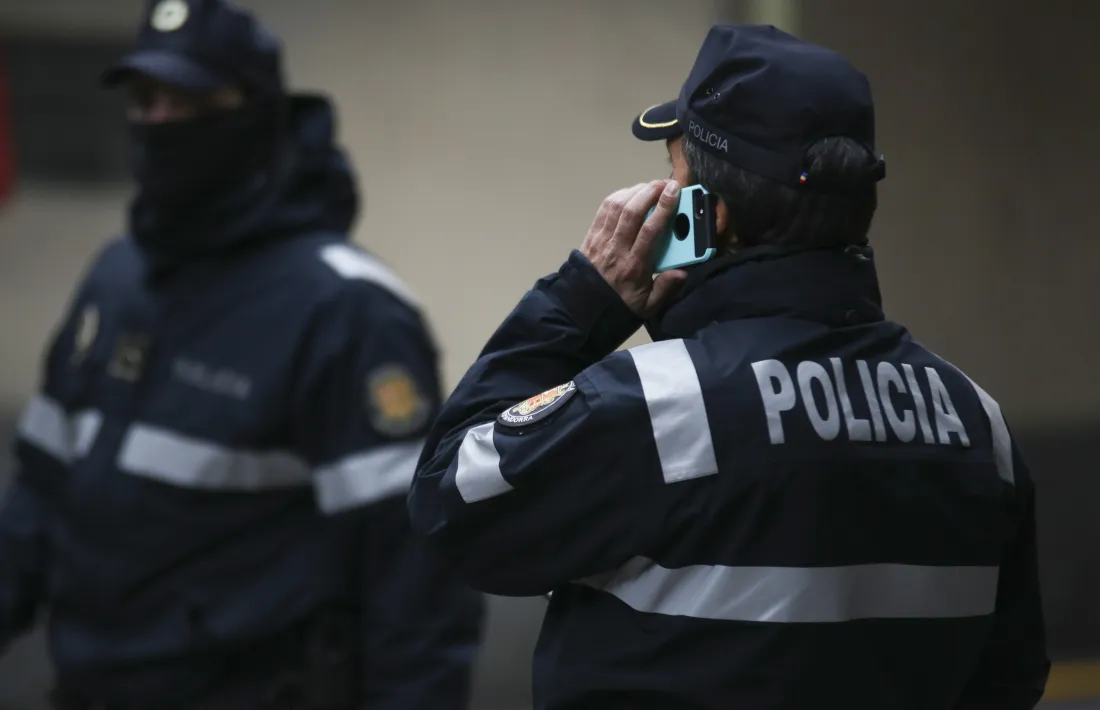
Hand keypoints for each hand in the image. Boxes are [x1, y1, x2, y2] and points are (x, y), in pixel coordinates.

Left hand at [580, 180, 686, 316]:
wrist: (585, 306)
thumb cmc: (620, 303)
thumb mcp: (647, 305)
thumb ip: (666, 288)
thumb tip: (683, 272)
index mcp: (634, 266)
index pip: (650, 230)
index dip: (664, 207)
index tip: (675, 191)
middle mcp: (617, 248)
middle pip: (632, 212)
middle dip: (651, 192)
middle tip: (666, 183)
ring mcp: (602, 239)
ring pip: (618, 206)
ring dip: (636, 190)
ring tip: (651, 186)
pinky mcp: (592, 234)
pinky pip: (604, 209)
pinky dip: (619, 196)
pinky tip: (631, 193)